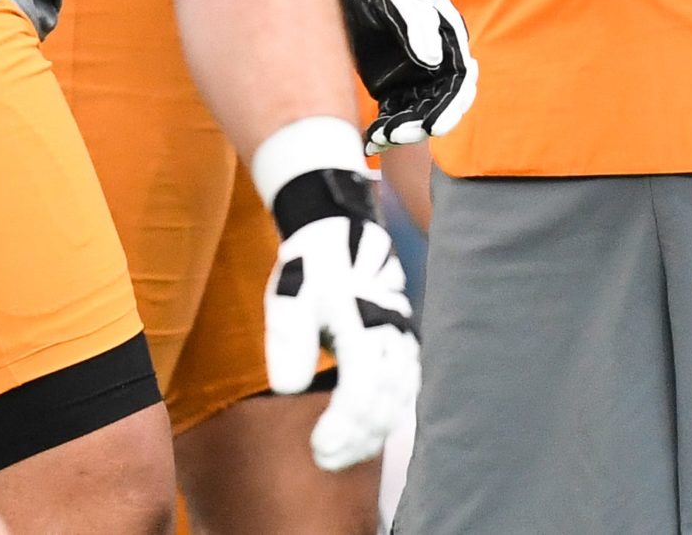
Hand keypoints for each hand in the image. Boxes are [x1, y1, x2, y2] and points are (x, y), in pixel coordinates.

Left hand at [253, 120, 420, 471]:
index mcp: (363, 321)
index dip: (343, 426)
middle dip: (357, 438)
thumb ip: (288, 341)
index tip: (318, 449)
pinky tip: (367, 433)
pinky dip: (387, 415)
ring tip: (342, 454)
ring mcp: (403, 337)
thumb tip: (286, 389)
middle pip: (384, 401)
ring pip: (398, 398)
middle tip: (324, 460)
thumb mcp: (289, 297)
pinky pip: (405, 387)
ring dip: (373, 432)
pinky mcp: (404, 342)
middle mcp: (392, 333)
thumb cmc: (310, 267)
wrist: (339, 231)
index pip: (361, 388)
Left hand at [330, 0, 476, 152]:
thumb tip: (434, 60)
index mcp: (449, 41)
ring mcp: (413, 75)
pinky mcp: (390, 84)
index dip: (450, 108)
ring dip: (402, 129)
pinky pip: (393, 112)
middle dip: (422, 123)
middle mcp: (436, 62)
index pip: (459, 82)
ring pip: (415, 113)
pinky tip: (371, 139)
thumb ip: (417, 24)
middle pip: (439, 104)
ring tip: (380, 138)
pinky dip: (384, 127)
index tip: (434, 127)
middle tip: (399, 135)